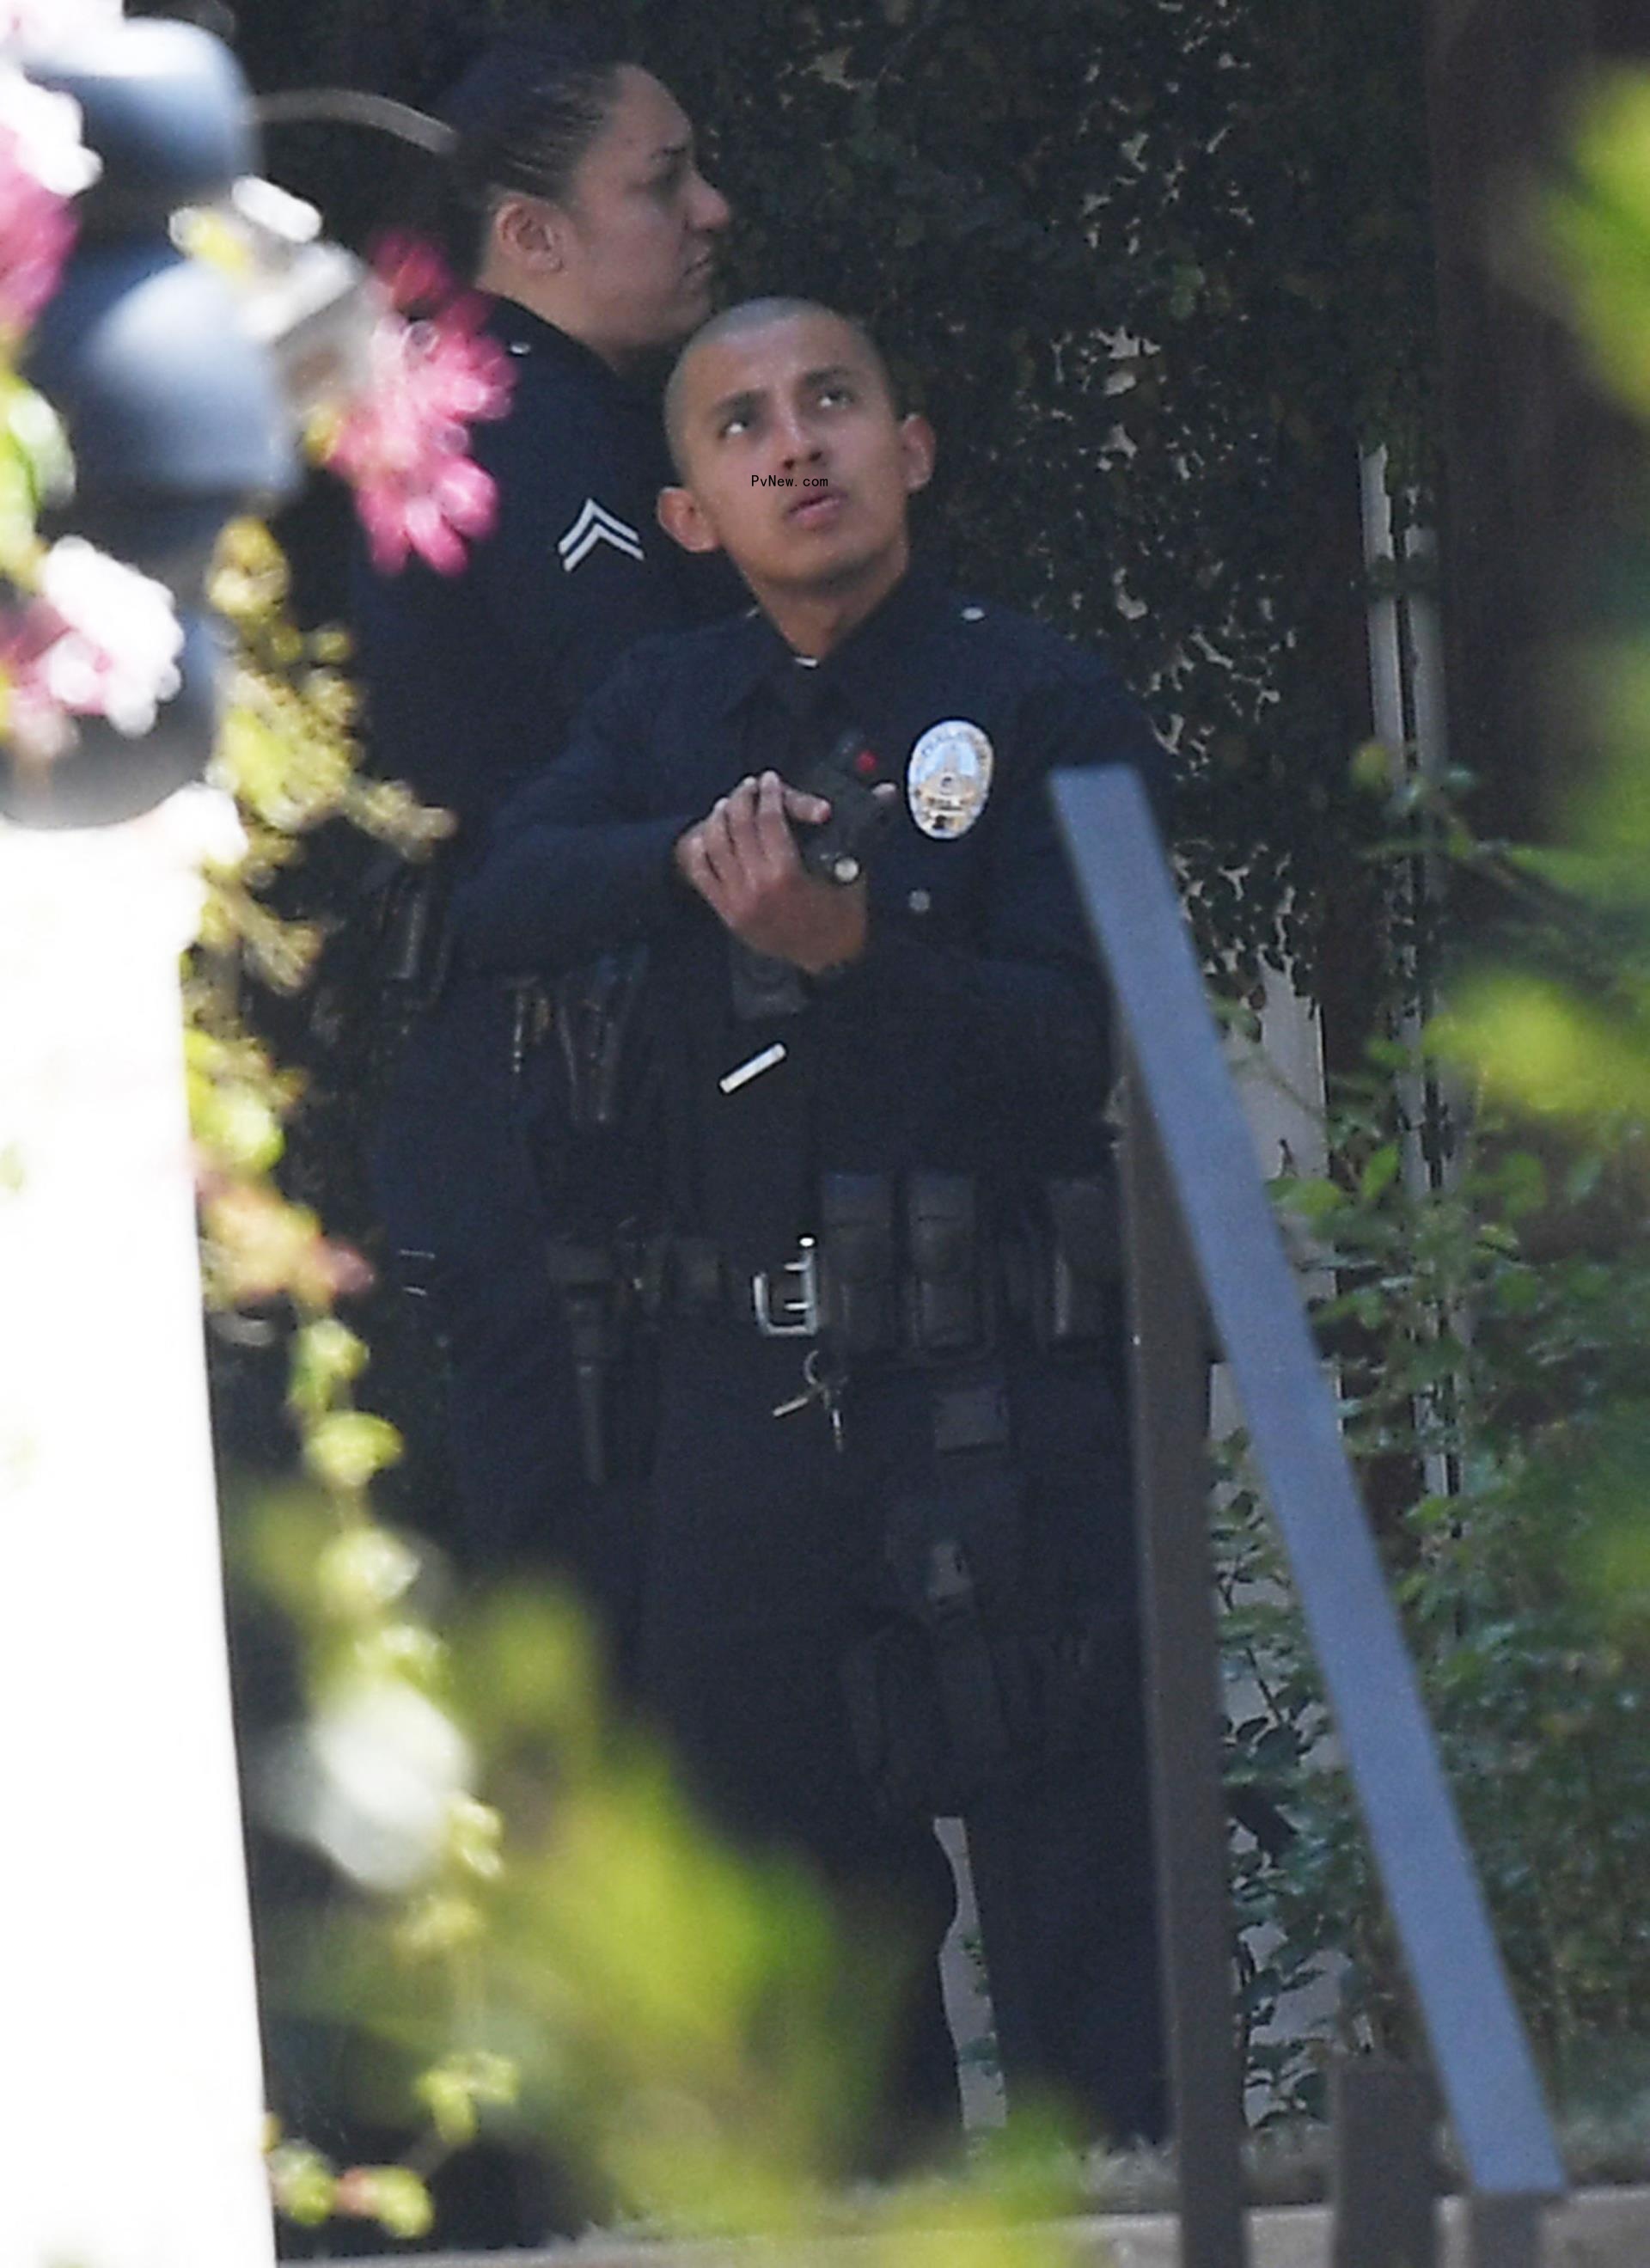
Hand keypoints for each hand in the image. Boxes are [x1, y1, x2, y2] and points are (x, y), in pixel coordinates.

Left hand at [675, 770, 868, 973]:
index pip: (768, 819)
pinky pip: (701, 872)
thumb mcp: (853, 873)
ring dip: (721, 818)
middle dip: (743, 798)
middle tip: (750, 786)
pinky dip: (702, 849)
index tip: (771, 779)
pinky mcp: (726, 912)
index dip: (769, 794)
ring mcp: (737, 901)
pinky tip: (710, 834)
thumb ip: (858, 831)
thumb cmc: (843, 917)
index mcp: (787, 876)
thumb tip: (886, 791)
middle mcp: (757, 887)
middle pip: (738, 825)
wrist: (826, 960)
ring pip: (716, 844)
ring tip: (729, 805)